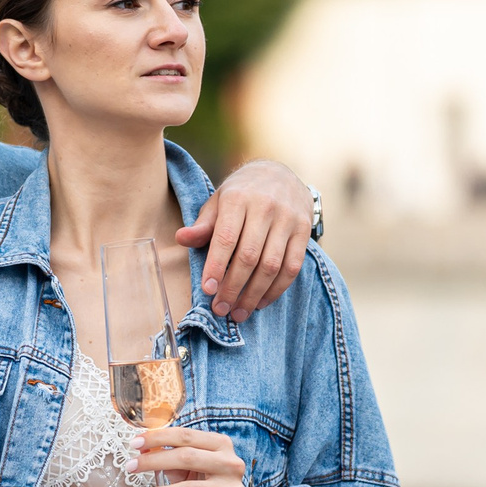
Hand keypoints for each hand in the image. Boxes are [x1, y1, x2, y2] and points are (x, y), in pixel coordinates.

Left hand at [127, 427, 306, 486]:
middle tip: (130, 468)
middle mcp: (230, 464)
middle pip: (186, 457)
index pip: (186, 436)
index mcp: (221, 445)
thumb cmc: (206, 484)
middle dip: (153, 462)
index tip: (134, 444)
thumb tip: (142, 451)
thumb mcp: (191, 467)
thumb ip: (169, 456)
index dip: (158, 437)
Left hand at [178, 160, 311, 322]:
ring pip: (271, 265)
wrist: (280, 173)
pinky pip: (292, 267)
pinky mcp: (304, 230)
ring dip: (254, 294)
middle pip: (249, 256)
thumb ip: (203, 225)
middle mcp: (265, 207)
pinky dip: (276, 289)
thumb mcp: (219, 202)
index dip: (216, 267)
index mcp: (238, 198)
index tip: (207, 290)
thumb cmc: (242, 193)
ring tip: (239, 312)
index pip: (226, 238)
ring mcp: (288, 219)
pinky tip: (260, 302)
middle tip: (220, 308)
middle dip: (233, 288)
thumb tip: (181, 239)